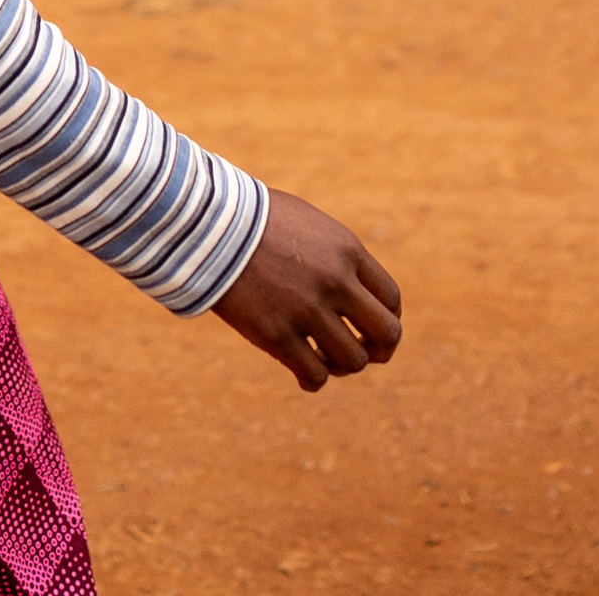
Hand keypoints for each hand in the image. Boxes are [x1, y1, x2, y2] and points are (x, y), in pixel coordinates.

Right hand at [210, 188, 401, 390]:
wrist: (207, 223)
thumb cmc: (253, 219)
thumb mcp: (308, 226)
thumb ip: (335, 256)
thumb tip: (349, 289)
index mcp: (347, 252)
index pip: (391, 299)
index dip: (386, 319)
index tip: (369, 327)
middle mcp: (335, 283)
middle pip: (386, 334)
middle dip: (379, 351)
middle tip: (362, 352)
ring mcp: (307, 310)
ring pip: (352, 361)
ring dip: (342, 366)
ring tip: (324, 360)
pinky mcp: (276, 335)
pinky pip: (314, 375)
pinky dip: (313, 380)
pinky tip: (302, 372)